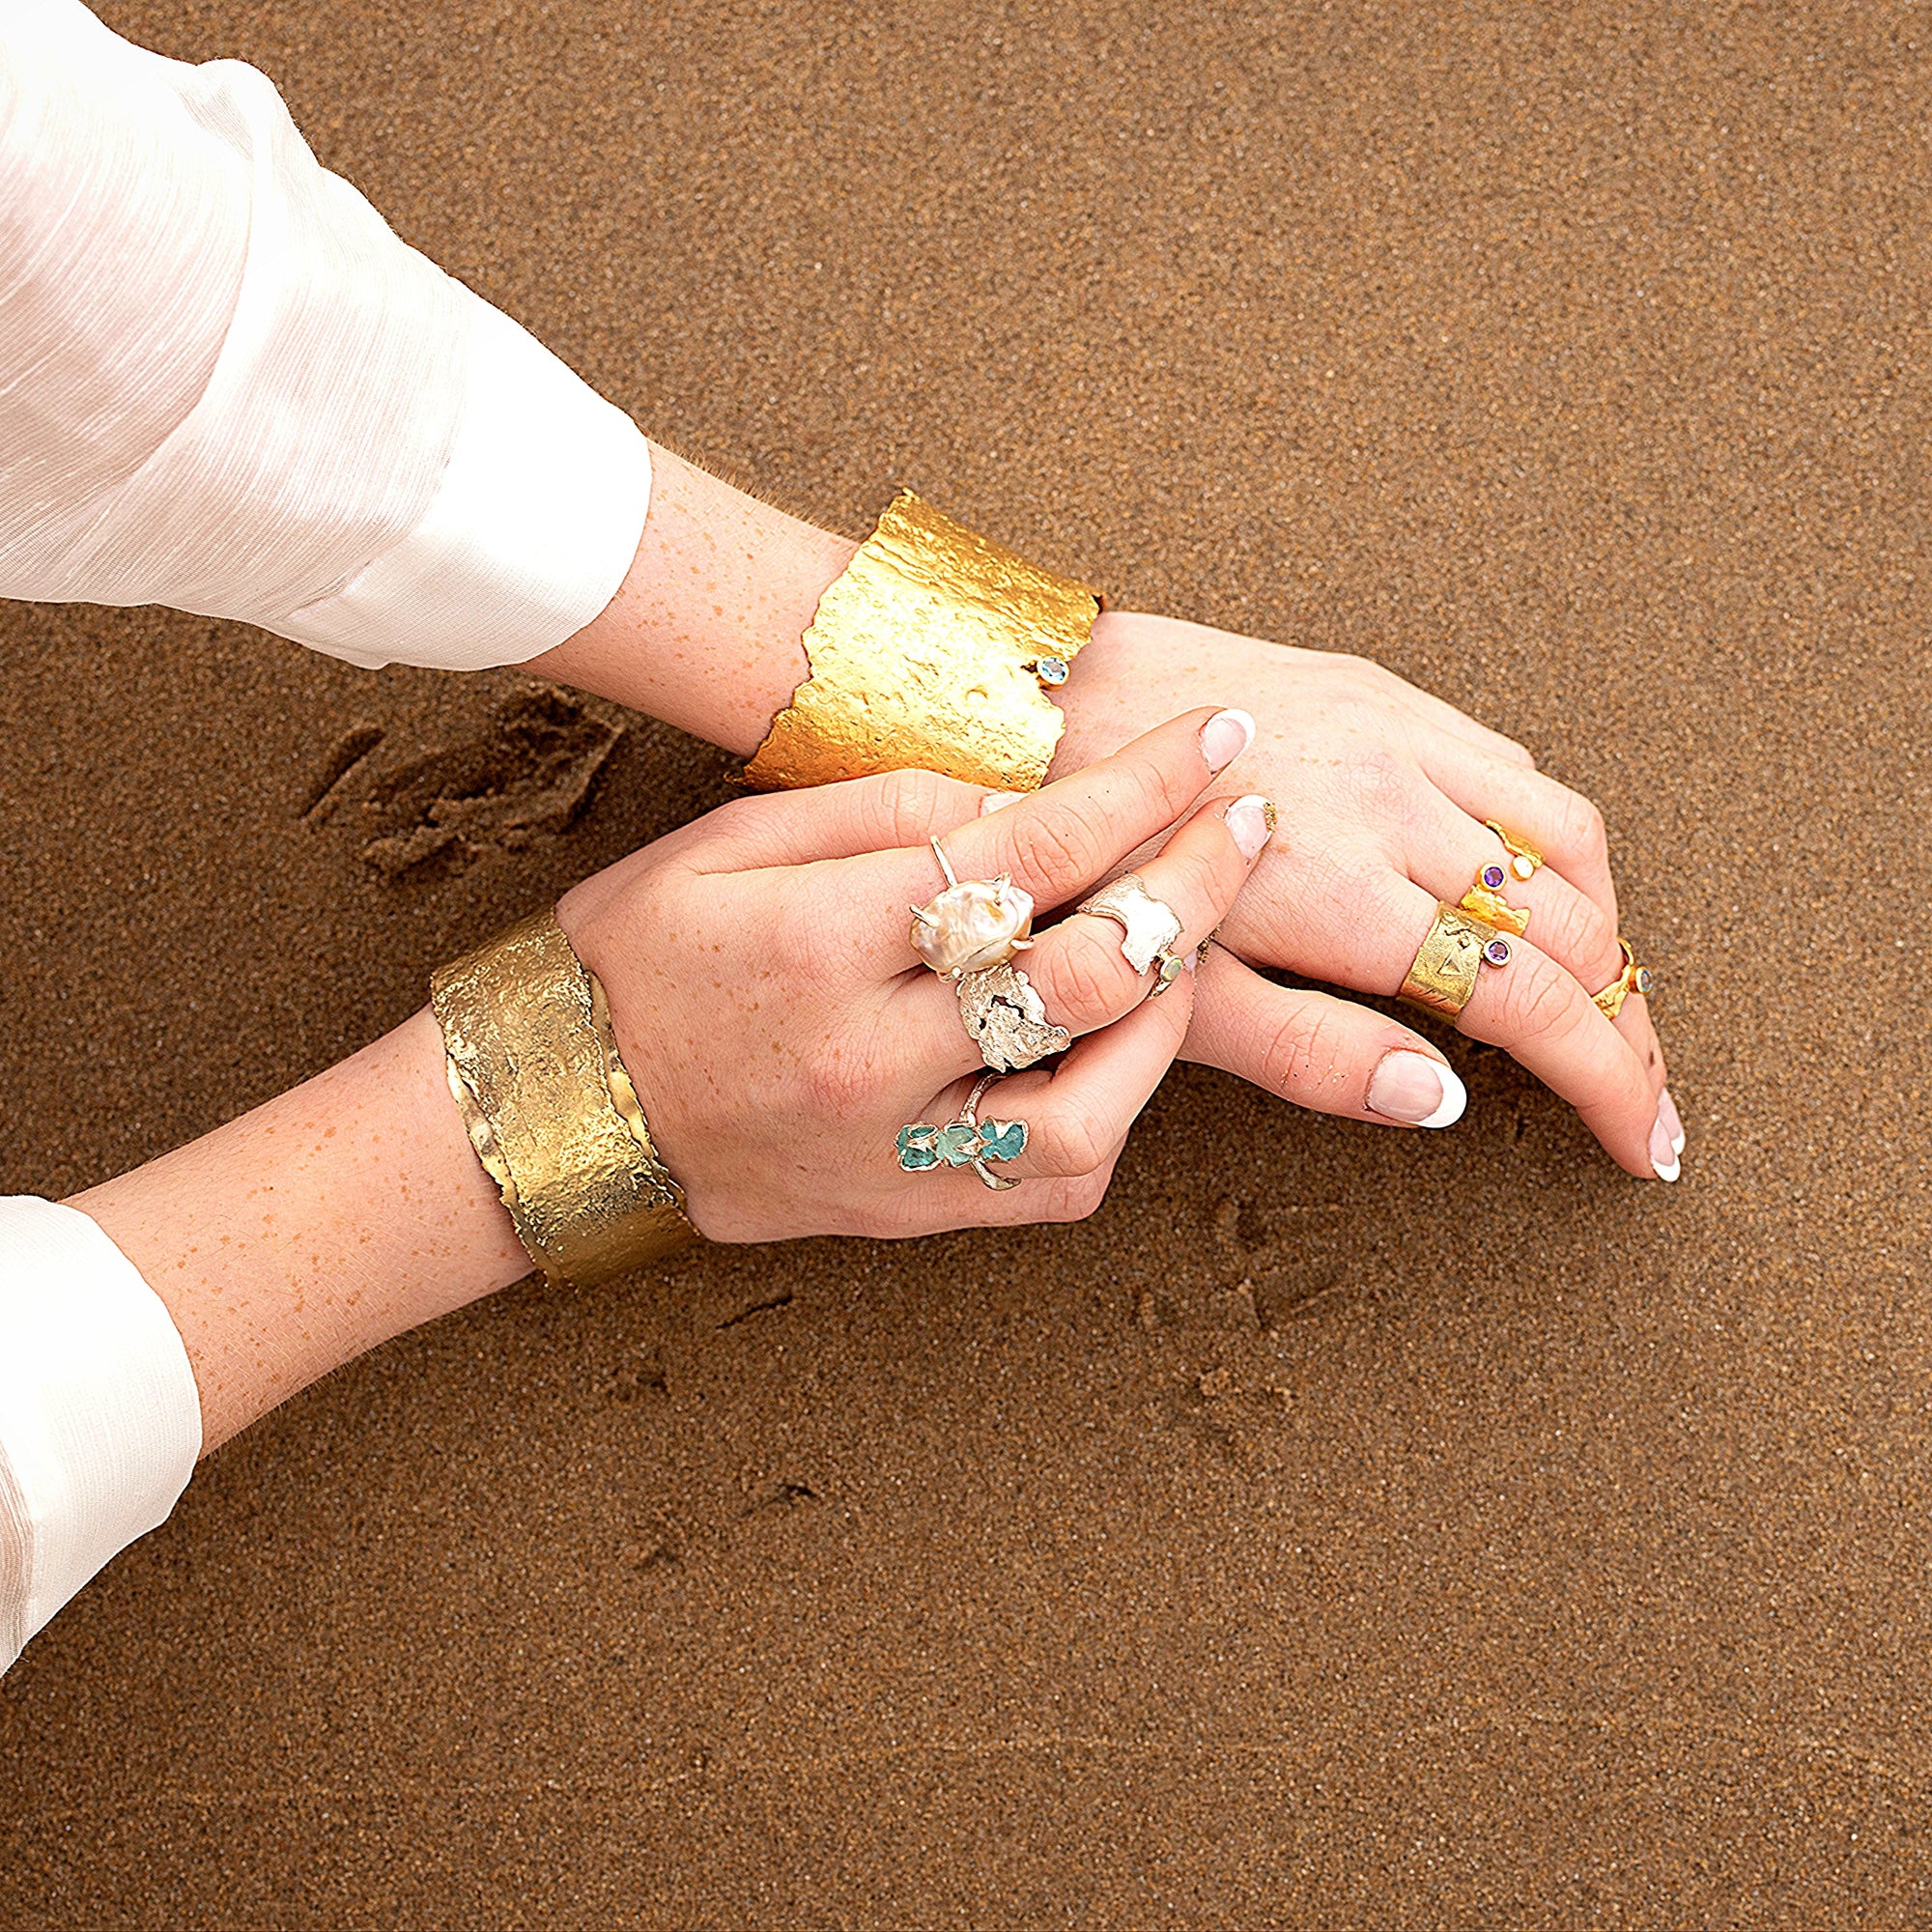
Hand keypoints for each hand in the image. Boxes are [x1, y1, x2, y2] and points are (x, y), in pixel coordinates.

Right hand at [555, 709, 1301, 1240]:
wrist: (560, 1108)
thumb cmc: (641, 953)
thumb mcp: (729, 840)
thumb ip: (880, 808)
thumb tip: (1025, 799)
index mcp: (817, 939)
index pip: (1026, 853)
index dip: (1141, 788)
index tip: (1216, 740)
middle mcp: (864, 1057)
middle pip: (1084, 974)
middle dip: (1192, 887)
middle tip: (1245, 825)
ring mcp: (890, 1151)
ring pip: (1094, 1106)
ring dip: (1167, 1016)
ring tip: (1188, 942)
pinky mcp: (905, 1213)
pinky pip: (1052, 1184)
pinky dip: (1115, 1111)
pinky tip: (1121, 1046)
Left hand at [1053, 614, 1679, 1179]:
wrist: (1036, 706)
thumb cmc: (1087, 868)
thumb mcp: (1174, 989)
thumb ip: (1306, 1050)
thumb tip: (1433, 1100)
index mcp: (1346, 895)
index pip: (1525, 1001)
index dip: (1604, 1081)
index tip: (1642, 1142)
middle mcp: (1395, 806)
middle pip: (1571, 923)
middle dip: (1625, 1021)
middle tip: (1642, 1092)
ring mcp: (1396, 738)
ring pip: (1565, 835)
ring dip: (1605, 924)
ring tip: (1607, 996)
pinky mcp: (1382, 693)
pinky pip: (1509, 765)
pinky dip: (1549, 836)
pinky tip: (1534, 881)